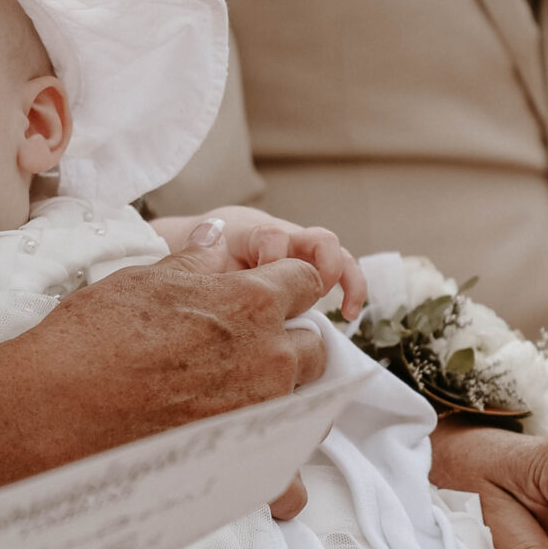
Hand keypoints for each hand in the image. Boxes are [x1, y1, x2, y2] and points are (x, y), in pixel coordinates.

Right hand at [0, 231, 329, 453]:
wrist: (55, 409)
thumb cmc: (90, 339)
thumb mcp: (143, 280)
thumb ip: (196, 264)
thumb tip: (217, 242)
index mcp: (251, 303)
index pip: (306, 280)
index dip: (288, 285)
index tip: (270, 296)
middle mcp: (269, 358)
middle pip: (313, 346)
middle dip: (288, 344)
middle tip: (245, 353)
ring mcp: (263, 414)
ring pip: (306, 404)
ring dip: (286, 400)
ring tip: (243, 405)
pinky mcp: (245, 463)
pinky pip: (288, 478)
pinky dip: (279, 475)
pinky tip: (259, 468)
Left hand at [158, 208, 366, 318]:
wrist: (212, 240)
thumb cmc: (203, 261)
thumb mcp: (195, 267)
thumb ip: (200, 269)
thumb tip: (206, 281)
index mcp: (250, 234)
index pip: (271, 237)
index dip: (274, 259)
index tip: (262, 284)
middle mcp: (284, 235)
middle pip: (317, 239)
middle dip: (321, 267)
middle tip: (310, 296)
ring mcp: (301, 247)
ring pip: (335, 252)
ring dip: (344, 279)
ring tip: (345, 310)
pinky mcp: (315, 264)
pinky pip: (343, 269)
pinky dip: (352, 289)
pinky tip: (349, 314)